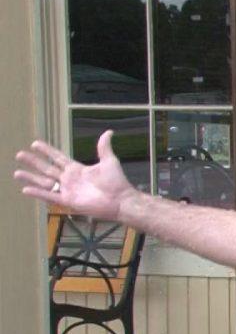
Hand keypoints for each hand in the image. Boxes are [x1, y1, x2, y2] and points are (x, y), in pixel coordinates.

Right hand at [14, 130, 137, 220]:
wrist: (120, 200)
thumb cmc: (116, 182)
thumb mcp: (109, 161)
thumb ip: (103, 147)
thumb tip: (108, 132)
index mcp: (77, 169)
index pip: (58, 158)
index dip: (47, 151)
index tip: (35, 143)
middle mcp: (69, 179)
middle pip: (47, 168)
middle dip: (34, 162)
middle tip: (19, 154)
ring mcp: (68, 190)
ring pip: (44, 182)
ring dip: (31, 177)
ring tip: (16, 172)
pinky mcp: (68, 201)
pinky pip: (50, 196)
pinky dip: (38, 193)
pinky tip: (25, 189)